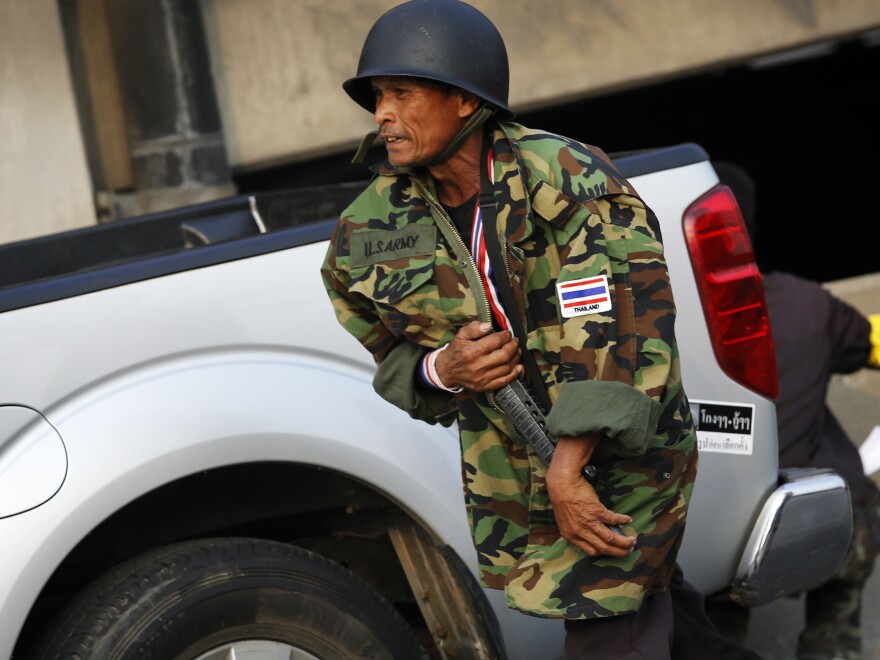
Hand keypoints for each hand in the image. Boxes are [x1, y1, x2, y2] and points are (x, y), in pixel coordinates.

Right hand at [434, 321, 521, 391]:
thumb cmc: (456, 351)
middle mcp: (477, 366)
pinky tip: (519, 367)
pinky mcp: (484, 387)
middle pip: (504, 355)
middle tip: (515, 341)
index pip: (495, 342)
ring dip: (516, 358)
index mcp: (471, 351)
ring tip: (517, 351)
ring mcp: (482, 378)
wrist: (446, 371)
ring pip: (506, 368)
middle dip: (513, 346)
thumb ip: (474, 328)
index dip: (505, 336)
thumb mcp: (461, 335)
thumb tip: (488, 325)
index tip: (508, 333)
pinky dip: (514, 374)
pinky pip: (503, 381)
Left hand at [547, 436, 635, 556]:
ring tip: (633, 541)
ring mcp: (589, 522)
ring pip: (611, 538)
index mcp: (571, 536)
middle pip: (604, 548)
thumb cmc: (562, 500)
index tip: (612, 550)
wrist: (562, 483)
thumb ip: (578, 530)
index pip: (592, 551)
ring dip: (624, 541)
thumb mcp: (566, 520)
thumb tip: (592, 535)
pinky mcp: (597, 511)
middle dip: (619, 552)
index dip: (605, 552)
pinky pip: (614, 520)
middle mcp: (580, 532)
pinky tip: (628, 520)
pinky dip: (623, 520)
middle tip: (628, 550)